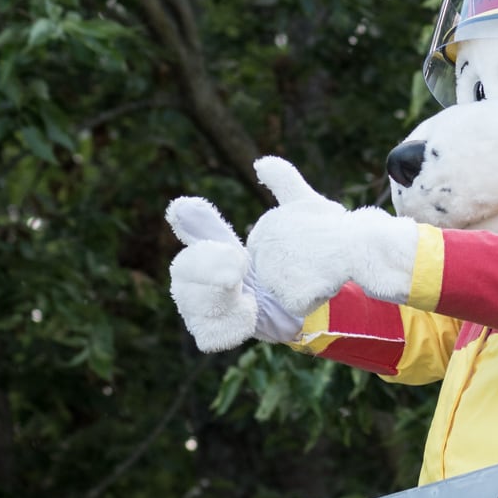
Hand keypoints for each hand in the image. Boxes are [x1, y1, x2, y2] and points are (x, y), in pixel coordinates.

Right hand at [166, 196, 301, 350]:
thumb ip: (283, 189)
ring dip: (215, 298)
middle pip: (183, 270)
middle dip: (205, 265)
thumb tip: (263, 162)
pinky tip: (247, 318)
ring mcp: (211, 307)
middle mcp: (207, 278)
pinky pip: (209, 335)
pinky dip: (226, 327)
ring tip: (246, 296)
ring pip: (192, 304)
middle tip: (237, 262)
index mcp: (220, 248)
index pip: (197, 232)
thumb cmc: (296, 260)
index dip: (190, 221)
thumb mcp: (298, 222)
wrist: (313, 307)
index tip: (184, 207)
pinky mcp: (223, 333)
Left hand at [247, 156, 418, 318]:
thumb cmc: (339, 224)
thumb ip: (282, 181)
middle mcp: (263, 246)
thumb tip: (259, 162)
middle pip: (277, 276)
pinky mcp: (289, 294)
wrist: (368, 244)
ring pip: (287, 292)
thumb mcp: (306, 199)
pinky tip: (329, 281)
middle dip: (301, 271)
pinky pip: (299, 306)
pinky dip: (316, 298)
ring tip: (326, 268)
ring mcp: (273, 271)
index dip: (300, 253)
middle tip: (322, 256)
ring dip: (308, 286)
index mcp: (264, 226)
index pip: (274, 255)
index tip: (315, 242)